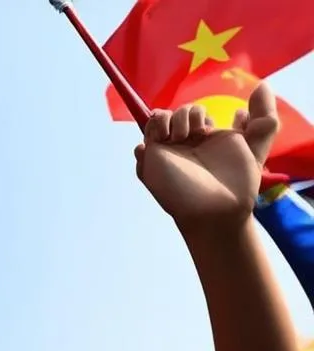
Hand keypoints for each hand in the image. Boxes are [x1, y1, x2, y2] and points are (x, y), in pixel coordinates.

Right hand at [135, 84, 278, 229]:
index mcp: (204, 140)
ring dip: (168, 118)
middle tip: (196, 132)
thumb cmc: (237, 182)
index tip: (208, 131)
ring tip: (178, 136)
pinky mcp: (152, 163)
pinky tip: (163, 141)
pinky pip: (143, 140)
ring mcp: (167, 154)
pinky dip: (151, 131)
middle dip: (187, 113)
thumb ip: (263, 116)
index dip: (200, 115)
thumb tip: (262, 84)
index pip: (195, 114)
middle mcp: (184, 146)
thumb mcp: (256, 144)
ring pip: (158, 120)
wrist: (217, 208)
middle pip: (177, 112)